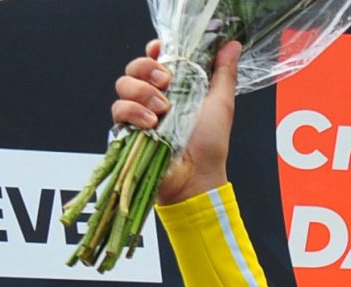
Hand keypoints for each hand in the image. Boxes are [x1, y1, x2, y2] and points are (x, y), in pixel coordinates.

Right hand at [112, 38, 242, 205]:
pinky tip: (151, 123)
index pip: (154, 58)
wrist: (197, 177)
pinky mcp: (127, 129)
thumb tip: (233, 46)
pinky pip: (118, 109)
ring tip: (162, 110)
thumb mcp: (221, 104)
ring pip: (123, 84)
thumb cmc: (210, 145)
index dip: (154, 51)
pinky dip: (133, 112)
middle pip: (134, 66)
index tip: (162, 51)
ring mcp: (138, 112)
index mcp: (175, 86)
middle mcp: (154, 96)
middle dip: (147, 69)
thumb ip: (223, 73)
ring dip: (142, 92)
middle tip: (166, 83)